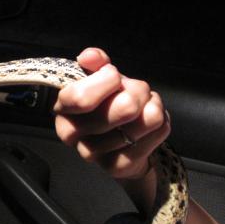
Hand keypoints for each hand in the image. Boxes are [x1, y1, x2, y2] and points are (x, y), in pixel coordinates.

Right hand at [54, 48, 170, 180]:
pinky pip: (153, 136)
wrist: (119, 139)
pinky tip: (152, 121)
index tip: (114, 74)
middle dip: (138, 90)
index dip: (105, 81)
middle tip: (139, 88)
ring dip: (152, 106)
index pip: (80, 98)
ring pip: (143, 122)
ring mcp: (94, 154)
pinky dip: (161, 122)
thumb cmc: (106, 103)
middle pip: (122, 109)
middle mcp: (73, 135)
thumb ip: (96, 64)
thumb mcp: (100, 78)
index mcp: (63, 110)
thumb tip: (90, 56)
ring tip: (146, 104)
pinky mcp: (116, 166)